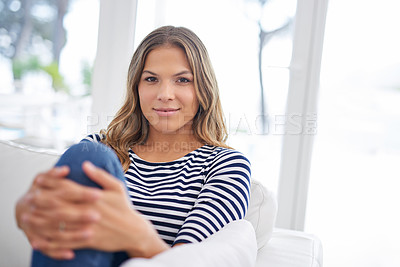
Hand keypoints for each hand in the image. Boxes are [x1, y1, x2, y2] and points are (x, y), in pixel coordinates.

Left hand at [27, 162, 168, 258]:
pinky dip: (51, 242)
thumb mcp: (117, 187)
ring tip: (29, 218)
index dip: (52, 183)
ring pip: (60, 224)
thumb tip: (85, 164)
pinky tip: (40, 240)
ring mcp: (87, 227)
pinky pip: (66, 242)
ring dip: (42, 221)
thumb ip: (100, 175)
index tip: (39, 180)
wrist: (134, 231)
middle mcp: (89, 211)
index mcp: (94, 197)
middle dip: (42, 201)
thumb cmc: (124, 208)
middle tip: (29, 197)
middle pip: (60, 205)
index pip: (68, 187)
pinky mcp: (87, 241)